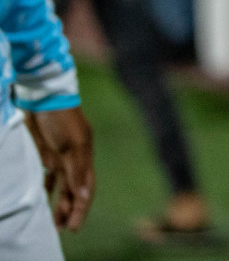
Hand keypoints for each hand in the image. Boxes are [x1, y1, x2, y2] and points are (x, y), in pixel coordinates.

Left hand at [23, 107, 94, 230]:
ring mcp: (60, 157)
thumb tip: (85, 195)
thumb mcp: (71, 144)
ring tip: (53, 222)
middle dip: (70, 210)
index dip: (82, 208)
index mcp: (84, 157)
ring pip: (62, 187)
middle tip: (62, 229)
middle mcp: (74, 160)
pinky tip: (43, 200)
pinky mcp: (46, 154)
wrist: (44, 98)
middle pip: (75, 191)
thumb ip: (77, 169)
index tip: (73, 227)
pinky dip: (47, 189)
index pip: (86, 189)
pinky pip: (49, 177)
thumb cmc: (61, 119)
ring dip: (59, 203)